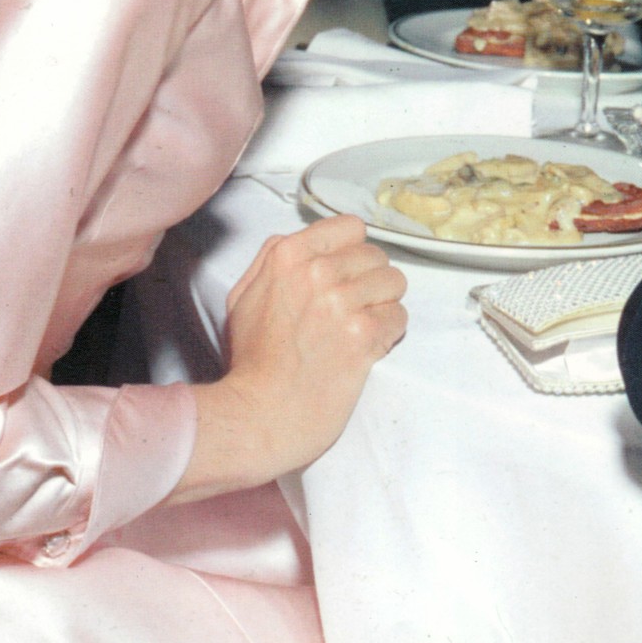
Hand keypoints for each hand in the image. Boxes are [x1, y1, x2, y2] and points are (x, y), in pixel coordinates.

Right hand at [173, 216, 406, 501]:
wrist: (259, 415)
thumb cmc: (251, 363)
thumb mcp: (243, 297)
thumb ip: (271, 261)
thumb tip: (300, 243)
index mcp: (288, 256)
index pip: (349, 227)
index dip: (352, 250)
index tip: (349, 270)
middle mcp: (318, 272)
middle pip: (375, 255)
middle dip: (369, 280)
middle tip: (356, 305)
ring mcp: (343, 303)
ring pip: (393, 282)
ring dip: (383, 304)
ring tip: (364, 324)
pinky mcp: (364, 336)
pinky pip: (399, 317)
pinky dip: (390, 332)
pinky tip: (369, 345)